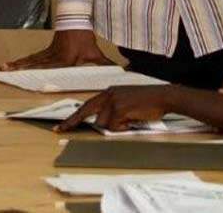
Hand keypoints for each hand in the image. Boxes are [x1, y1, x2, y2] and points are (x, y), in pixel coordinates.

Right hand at [0, 29, 111, 70]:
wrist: (77, 20)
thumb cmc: (86, 38)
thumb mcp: (96, 53)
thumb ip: (107, 65)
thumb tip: (122, 73)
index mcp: (64, 59)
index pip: (50, 69)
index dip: (39, 73)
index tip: (28, 79)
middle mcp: (53, 56)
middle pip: (34, 64)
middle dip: (20, 68)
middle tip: (5, 71)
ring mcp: (48, 52)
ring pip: (31, 59)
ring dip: (17, 64)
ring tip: (3, 67)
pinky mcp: (47, 50)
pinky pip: (33, 57)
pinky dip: (23, 61)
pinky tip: (14, 65)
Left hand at [55, 86, 171, 131]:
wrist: (163, 96)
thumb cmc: (148, 103)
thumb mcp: (126, 103)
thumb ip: (113, 110)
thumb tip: (101, 123)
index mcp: (108, 92)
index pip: (86, 105)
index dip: (73, 117)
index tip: (61, 126)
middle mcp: (107, 94)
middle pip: (87, 113)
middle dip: (73, 122)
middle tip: (59, 131)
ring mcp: (112, 100)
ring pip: (102, 123)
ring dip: (115, 127)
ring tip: (129, 120)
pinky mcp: (119, 107)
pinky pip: (114, 126)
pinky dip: (123, 128)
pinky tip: (133, 121)